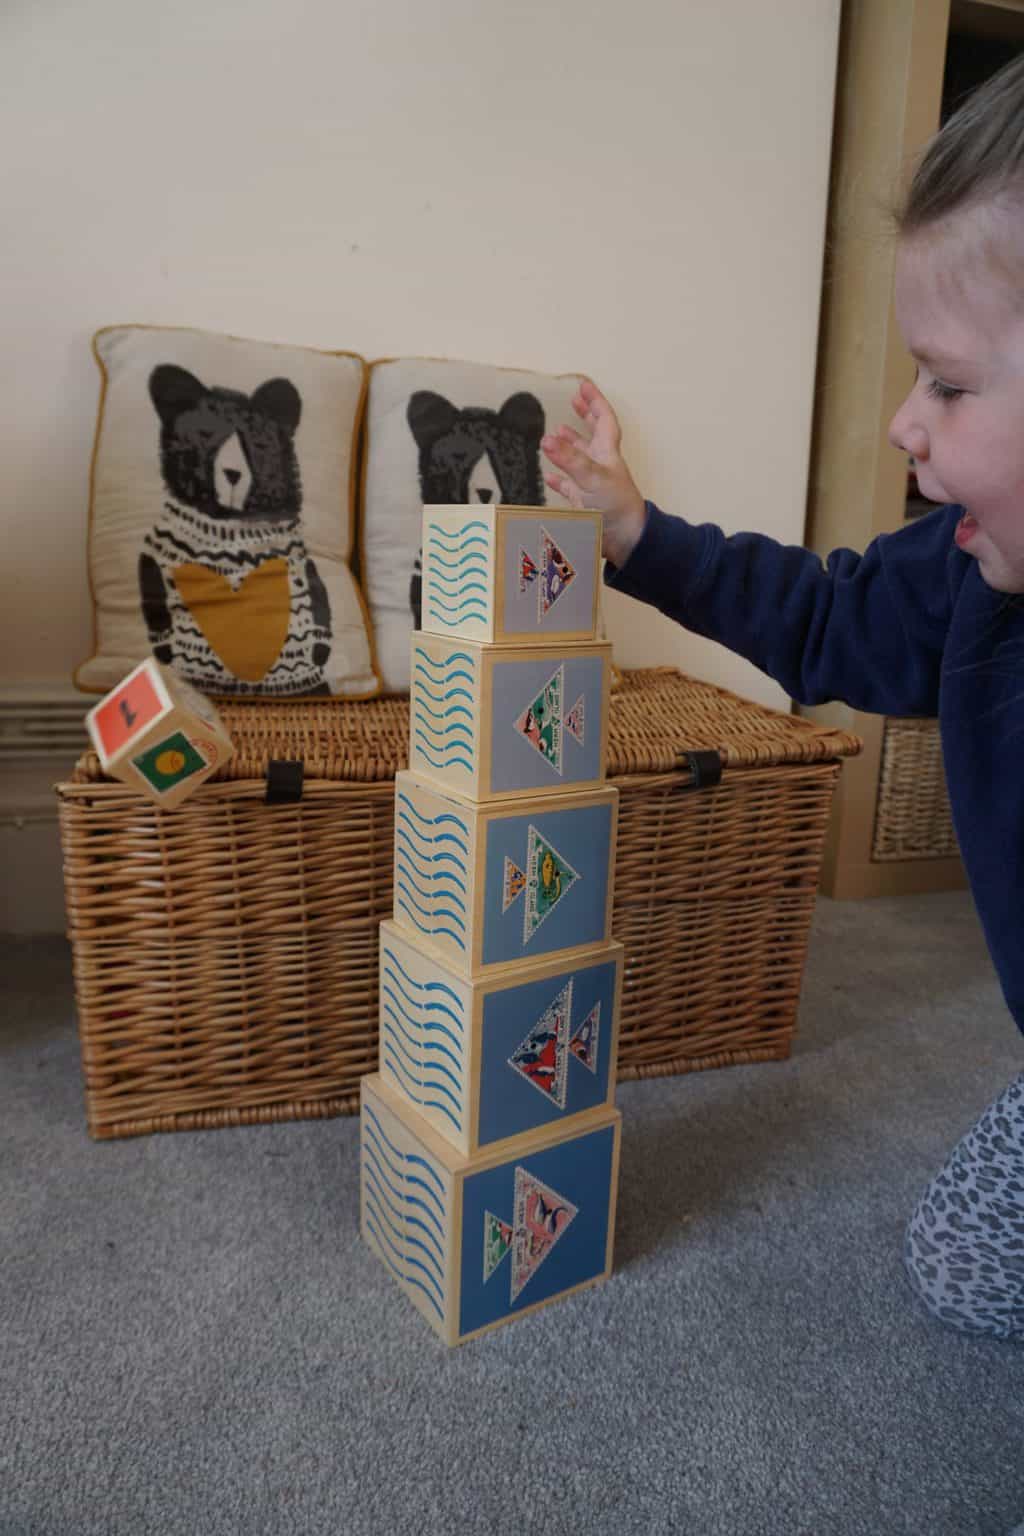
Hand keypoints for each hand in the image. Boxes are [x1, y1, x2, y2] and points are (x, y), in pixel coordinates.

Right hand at [542, 379, 646, 567]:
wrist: (625, 541)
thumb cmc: (616, 507)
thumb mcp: (592, 478)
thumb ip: (569, 459)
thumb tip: (547, 439)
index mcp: (607, 454)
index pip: (603, 420)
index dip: (594, 401)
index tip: (584, 385)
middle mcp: (601, 465)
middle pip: (594, 434)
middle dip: (584, 416)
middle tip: (574, 401)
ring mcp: (592, 484)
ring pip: (579, 459)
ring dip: (569, 445)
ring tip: (555, 433)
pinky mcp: (584, 503)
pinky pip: (569, 486)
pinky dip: (559, 479)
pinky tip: (549, 476)